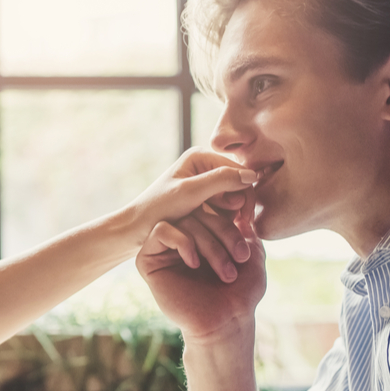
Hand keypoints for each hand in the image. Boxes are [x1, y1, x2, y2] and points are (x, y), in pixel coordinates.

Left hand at [120, 148, 259, 278]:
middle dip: (240, 206)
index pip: (239, 171)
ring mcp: (204, 182)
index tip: (244, 221)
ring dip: (234, 215)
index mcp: (200, 156)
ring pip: (233, 198)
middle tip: (239, 230)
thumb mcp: (190, 194)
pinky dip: (226, 219)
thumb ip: (220, 181)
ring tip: (228, 234)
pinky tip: (221, 232)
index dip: (246, 194)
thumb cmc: (158, 210)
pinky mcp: (203, 199)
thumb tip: (252, 175)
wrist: (137, 228)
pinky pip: (224, 208)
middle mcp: (204, 165)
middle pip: (238, 184)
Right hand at [136, 192, 266, 343]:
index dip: (232, 223)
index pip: (213, 208)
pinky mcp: (149, 261)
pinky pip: (162, 230)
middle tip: (240, 259)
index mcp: (204, 235)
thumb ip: (244, 228)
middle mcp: (183, 239)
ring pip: (184, 220)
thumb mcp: (252, 254)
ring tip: (226, 272)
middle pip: (199, 211)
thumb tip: (237, 200)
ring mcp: (165, 249)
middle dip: (224, 233)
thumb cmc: (240, 294)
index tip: (248, 250)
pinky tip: (194, 264)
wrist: (225, 324)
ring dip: (210, 244)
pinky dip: (182, 241)